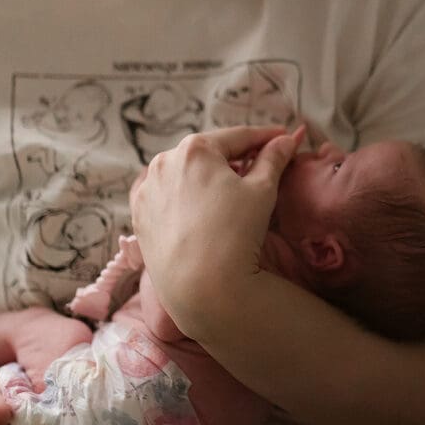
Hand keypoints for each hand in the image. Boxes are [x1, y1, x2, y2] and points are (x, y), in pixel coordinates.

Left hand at [130, 125, 300, 337]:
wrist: (200, 287)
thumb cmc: (235, 233)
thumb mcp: (262, 190)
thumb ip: (274, 159)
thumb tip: (287, 140)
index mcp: (195, 148)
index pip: (237, 137)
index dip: (264, 137)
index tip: (281, 137)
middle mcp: (163, 161)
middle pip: (207, 154)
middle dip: (233, 157)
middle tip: (257, 164)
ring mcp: (146, 189)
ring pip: (183, 174)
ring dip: (205, 176)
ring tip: (228, 189)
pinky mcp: (138, 215)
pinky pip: (164, 196)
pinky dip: (182, 195)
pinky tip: (198, 207)